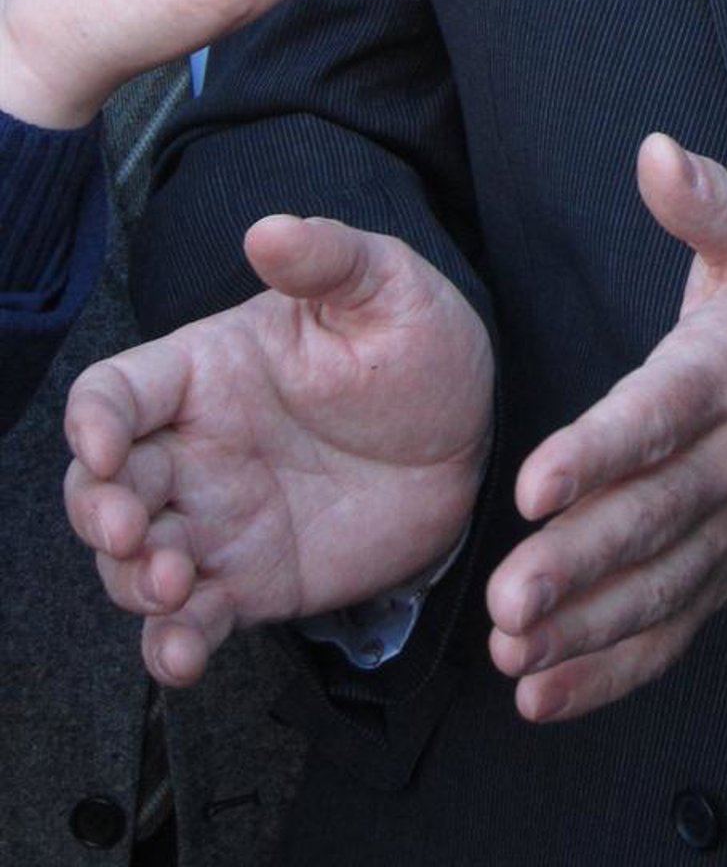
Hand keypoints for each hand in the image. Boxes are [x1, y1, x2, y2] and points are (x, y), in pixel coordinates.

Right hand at [64, 216, 491, 686]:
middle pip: (101, 485)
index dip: (93, 421)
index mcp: (208, 370)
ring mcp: (218, 520)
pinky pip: (189, 621)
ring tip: (174, 587)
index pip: (115, 391)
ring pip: (132, 562)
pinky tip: (186, 652)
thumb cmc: (422, 347)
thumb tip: (267, 230)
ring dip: (132, 584)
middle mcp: (195, 447)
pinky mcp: (251, 580)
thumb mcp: (388, 286)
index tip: (107, 450)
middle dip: (100, 513)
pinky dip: (172, 645)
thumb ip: (328, 258)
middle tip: (136, 534)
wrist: (476, 437)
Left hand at [486, 133, 726, 720]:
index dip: (601, 451)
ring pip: (653, 588)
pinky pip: (668, 638)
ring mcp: (725, 537)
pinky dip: (608, 677)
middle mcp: (726, 468)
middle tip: (510, 596)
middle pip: (649, 519)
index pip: (660, 418)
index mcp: (725, 380)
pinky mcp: (720, 585)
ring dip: (582, 626)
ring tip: (516, 648)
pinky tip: (543, 694)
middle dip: (578, 562)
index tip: (539, 481)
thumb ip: (709, 203)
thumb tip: (655, 152)